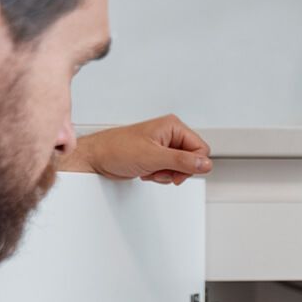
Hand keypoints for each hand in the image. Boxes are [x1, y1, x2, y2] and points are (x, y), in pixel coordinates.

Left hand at [59, 115, 212, 184]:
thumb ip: (182, 161)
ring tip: (151, 170)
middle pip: (192, 159)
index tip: (177, 171)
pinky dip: (160, 176)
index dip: (192, 164)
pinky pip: (170, 171)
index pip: (201, 148)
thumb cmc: (116, 149)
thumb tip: (205, 164)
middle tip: (161, 171)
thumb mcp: (153, 156)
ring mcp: (163, 146)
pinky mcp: (157, 157)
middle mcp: (170, 134)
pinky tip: (147, 172)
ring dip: (167, 174)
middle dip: (177, 170)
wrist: (97, 158)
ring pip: (181, 167)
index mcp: (172, 126)